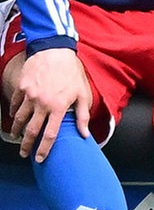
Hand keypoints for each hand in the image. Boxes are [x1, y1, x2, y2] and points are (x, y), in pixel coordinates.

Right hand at [10, 47, 91, 161]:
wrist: (54, 51)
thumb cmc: (72, 72)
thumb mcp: (83, 93)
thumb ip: (83, 115)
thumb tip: (84, 134)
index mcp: (58, 107)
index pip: (50, 134)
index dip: (44, 149)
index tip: (40, 159)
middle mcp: (42, 104)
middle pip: (31, 130)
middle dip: (27, 145)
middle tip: (24, 154)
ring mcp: (29, 96)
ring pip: (20, 119)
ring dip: (17, 130)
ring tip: (17, 137)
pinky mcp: (21, 88)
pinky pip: (15, 104)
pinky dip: (13, 112)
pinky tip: (14, 117)